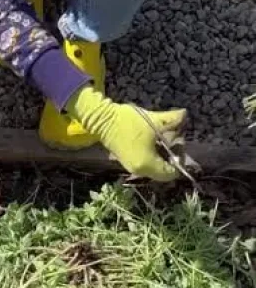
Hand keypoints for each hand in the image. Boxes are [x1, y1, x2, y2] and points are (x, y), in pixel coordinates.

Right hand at [67, 86, 185, 181]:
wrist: (103, 120)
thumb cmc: (129, 122)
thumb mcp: (155, 120)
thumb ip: (174, 119)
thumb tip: (185, 115)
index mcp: (148, 164)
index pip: (171, 173)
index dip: (179, 160)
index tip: (179, 145)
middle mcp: (140, 171)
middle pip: (163, 171)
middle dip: (170, 157)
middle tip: (173, 139)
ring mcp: (132, 168)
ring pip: (155, 167)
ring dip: (161, 155)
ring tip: (162, 138)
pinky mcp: (127, 162)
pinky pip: (146, 163)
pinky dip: (153, 155)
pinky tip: (153, 140)